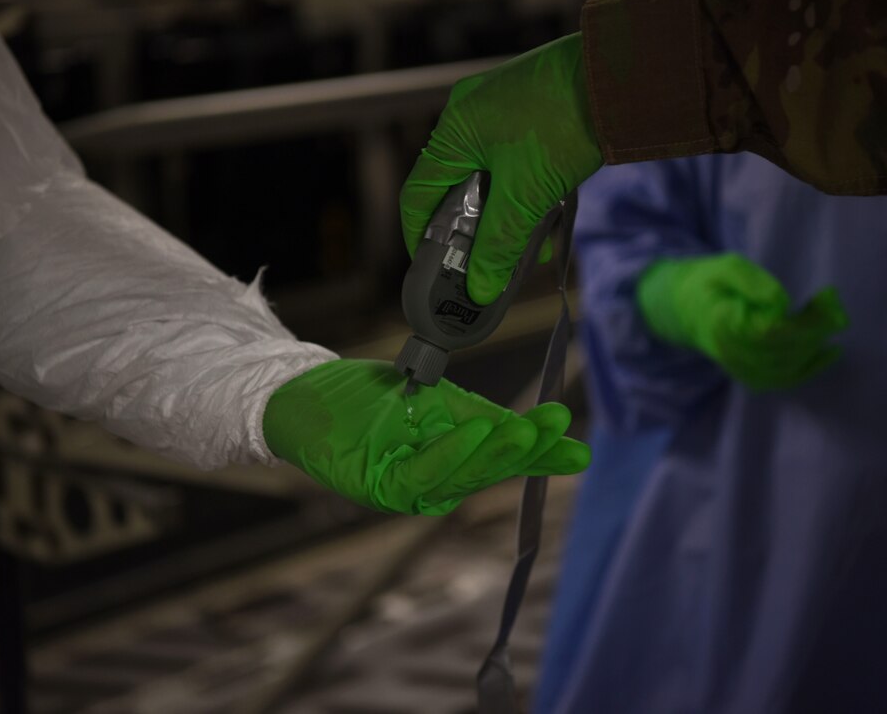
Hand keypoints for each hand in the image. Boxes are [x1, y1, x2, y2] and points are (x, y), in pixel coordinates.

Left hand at [262, 359, 590, 514]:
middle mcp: (433, 486)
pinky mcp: (377, 486)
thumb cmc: (370, 400)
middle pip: (487, 471)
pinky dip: (451, 453)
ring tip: (525, 427)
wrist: (306, 395)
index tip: (580, 448)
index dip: (543, 456)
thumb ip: (486, 418)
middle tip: (558, 426)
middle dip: (526, 449)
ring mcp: (405, 491)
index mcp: (452, 465)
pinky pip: (421, 474)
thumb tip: (539, 427)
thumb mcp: (439, 402)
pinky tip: (475, 430)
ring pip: (460, 477)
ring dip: (495, 452)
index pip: (504, 460)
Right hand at [400, 33, 602, 304]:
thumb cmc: (563, 126)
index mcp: (454, 131)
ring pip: (491, 179)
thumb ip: (499, 245)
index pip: (419, 194)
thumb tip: (480, 289)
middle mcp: (471, 115)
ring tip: (522, 253)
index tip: (433, 268)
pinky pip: (517, 164)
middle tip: (482, 267)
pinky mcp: (534, 111)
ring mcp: (503, 109)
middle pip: (457, 189)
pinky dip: (526, 196)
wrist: (620, 79)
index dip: (421, 236)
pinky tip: (548, 225)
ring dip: (504, 218)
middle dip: (471, 233)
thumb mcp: (525, 196)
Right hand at [637, 254, 848, 390]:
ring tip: (833, 314)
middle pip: (784, 348)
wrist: (686, 312)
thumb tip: (780, 302)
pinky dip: (812, 367)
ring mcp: (741, 369)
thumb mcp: (725, 268)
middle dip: (818, 326)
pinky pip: (785, 379)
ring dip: (817, 341)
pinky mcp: (752, 377)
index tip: (826, 294)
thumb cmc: (710, 284)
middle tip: (834, 300)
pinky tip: (832, 351)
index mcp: (722, 324)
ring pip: (789, 364)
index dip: (804, 318)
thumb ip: (750, 280)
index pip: (770, 331)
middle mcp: (731, 353)